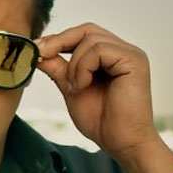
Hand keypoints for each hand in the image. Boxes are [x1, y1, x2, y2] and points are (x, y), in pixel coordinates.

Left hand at [36, 23, 158, 158]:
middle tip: (42, 53)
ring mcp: (130, 54)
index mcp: (110, 56)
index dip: (59, 39)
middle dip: (60, 41)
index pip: (83, 34)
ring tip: (75, 87)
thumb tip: (38, 51)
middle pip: (87, 30)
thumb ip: (58, 68)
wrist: (120, 143)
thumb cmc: (101, 121)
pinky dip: (84, 67)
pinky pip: (99, 50)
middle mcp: (123, 51)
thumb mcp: (71, 88)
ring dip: (74, 64)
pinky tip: (84, 86)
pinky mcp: (134, 60)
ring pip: (90, 39)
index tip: (37, 49)